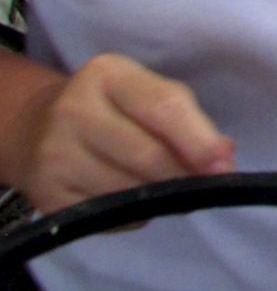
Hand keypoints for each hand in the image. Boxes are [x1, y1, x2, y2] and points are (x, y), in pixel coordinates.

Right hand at [12, 54, 233, 213]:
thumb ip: (186, 119)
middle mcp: (73, 111)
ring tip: (168, 190)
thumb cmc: (112, 108)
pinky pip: (110, 217)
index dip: (200, 141)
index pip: (164, 108)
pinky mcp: (48, 196)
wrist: (37, 128)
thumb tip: (223, 158)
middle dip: (184, 176)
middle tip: (205, 185)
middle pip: (147, 155)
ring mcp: (55, 156)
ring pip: (129, 191)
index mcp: (107, 74)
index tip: (225, 165)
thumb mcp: (146, 93)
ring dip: (161, 198)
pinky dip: (135, 215)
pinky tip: (134, 199)